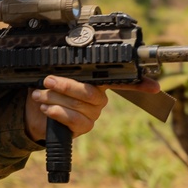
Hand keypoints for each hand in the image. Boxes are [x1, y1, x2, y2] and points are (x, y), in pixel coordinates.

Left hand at [25, 75, 160, 140]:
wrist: (34, 114)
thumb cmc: (47, 91)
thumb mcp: (54, 75)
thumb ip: (65, 69)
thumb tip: (61, 60)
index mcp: (97, 82)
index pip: (122, 81)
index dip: (140, 84)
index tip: (154, 87)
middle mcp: (99, 98)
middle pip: (90, 91)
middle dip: (66, 85)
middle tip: (48, 80)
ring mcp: (93, 114)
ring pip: (78, 104)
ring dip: (54, 98)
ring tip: (40, 95)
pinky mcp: (83, 127)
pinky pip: (74, 119)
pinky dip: (57, 112)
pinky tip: (47, 109)